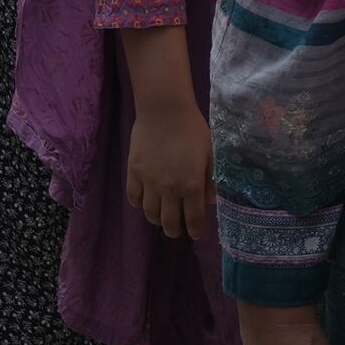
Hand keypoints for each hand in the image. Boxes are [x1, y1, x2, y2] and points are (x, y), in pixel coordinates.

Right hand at [125, 94, 213, 242]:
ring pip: (150, 214)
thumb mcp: (210, 153)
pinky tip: (145, 201)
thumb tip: (211, 201)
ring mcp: (149, 183)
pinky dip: (140, 204)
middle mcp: (169, 189)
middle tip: (177, 230)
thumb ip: (210, 179)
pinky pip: (134, 198)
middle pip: (169, 222)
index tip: (195, 234)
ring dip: (157, 220)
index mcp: (191, 185)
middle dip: (175, 230)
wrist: (164, 110)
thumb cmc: (192, 129)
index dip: (194, 230)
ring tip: (161, 218)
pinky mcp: (133, 173)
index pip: (193, 218)